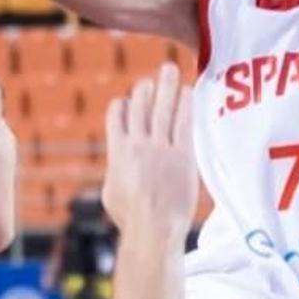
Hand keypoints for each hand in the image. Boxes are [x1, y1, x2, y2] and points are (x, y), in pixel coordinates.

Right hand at [101, 64, 197, 243]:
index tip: (129, 100)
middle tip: (152, 76)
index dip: (123, 105)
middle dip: (146, 88)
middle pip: (140, 106)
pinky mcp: (182, 155)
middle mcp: (137, 145)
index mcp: (117, 152)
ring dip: (166, 86)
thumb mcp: (111, 193)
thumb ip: (115, 171)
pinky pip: (183, 123)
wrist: (153, 229)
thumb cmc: (130, 218)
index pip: (117, 117)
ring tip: (169, 69)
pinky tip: (187, 91)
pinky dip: (184, 104)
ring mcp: (160, 148)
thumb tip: (115, 168)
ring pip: (162, 108)